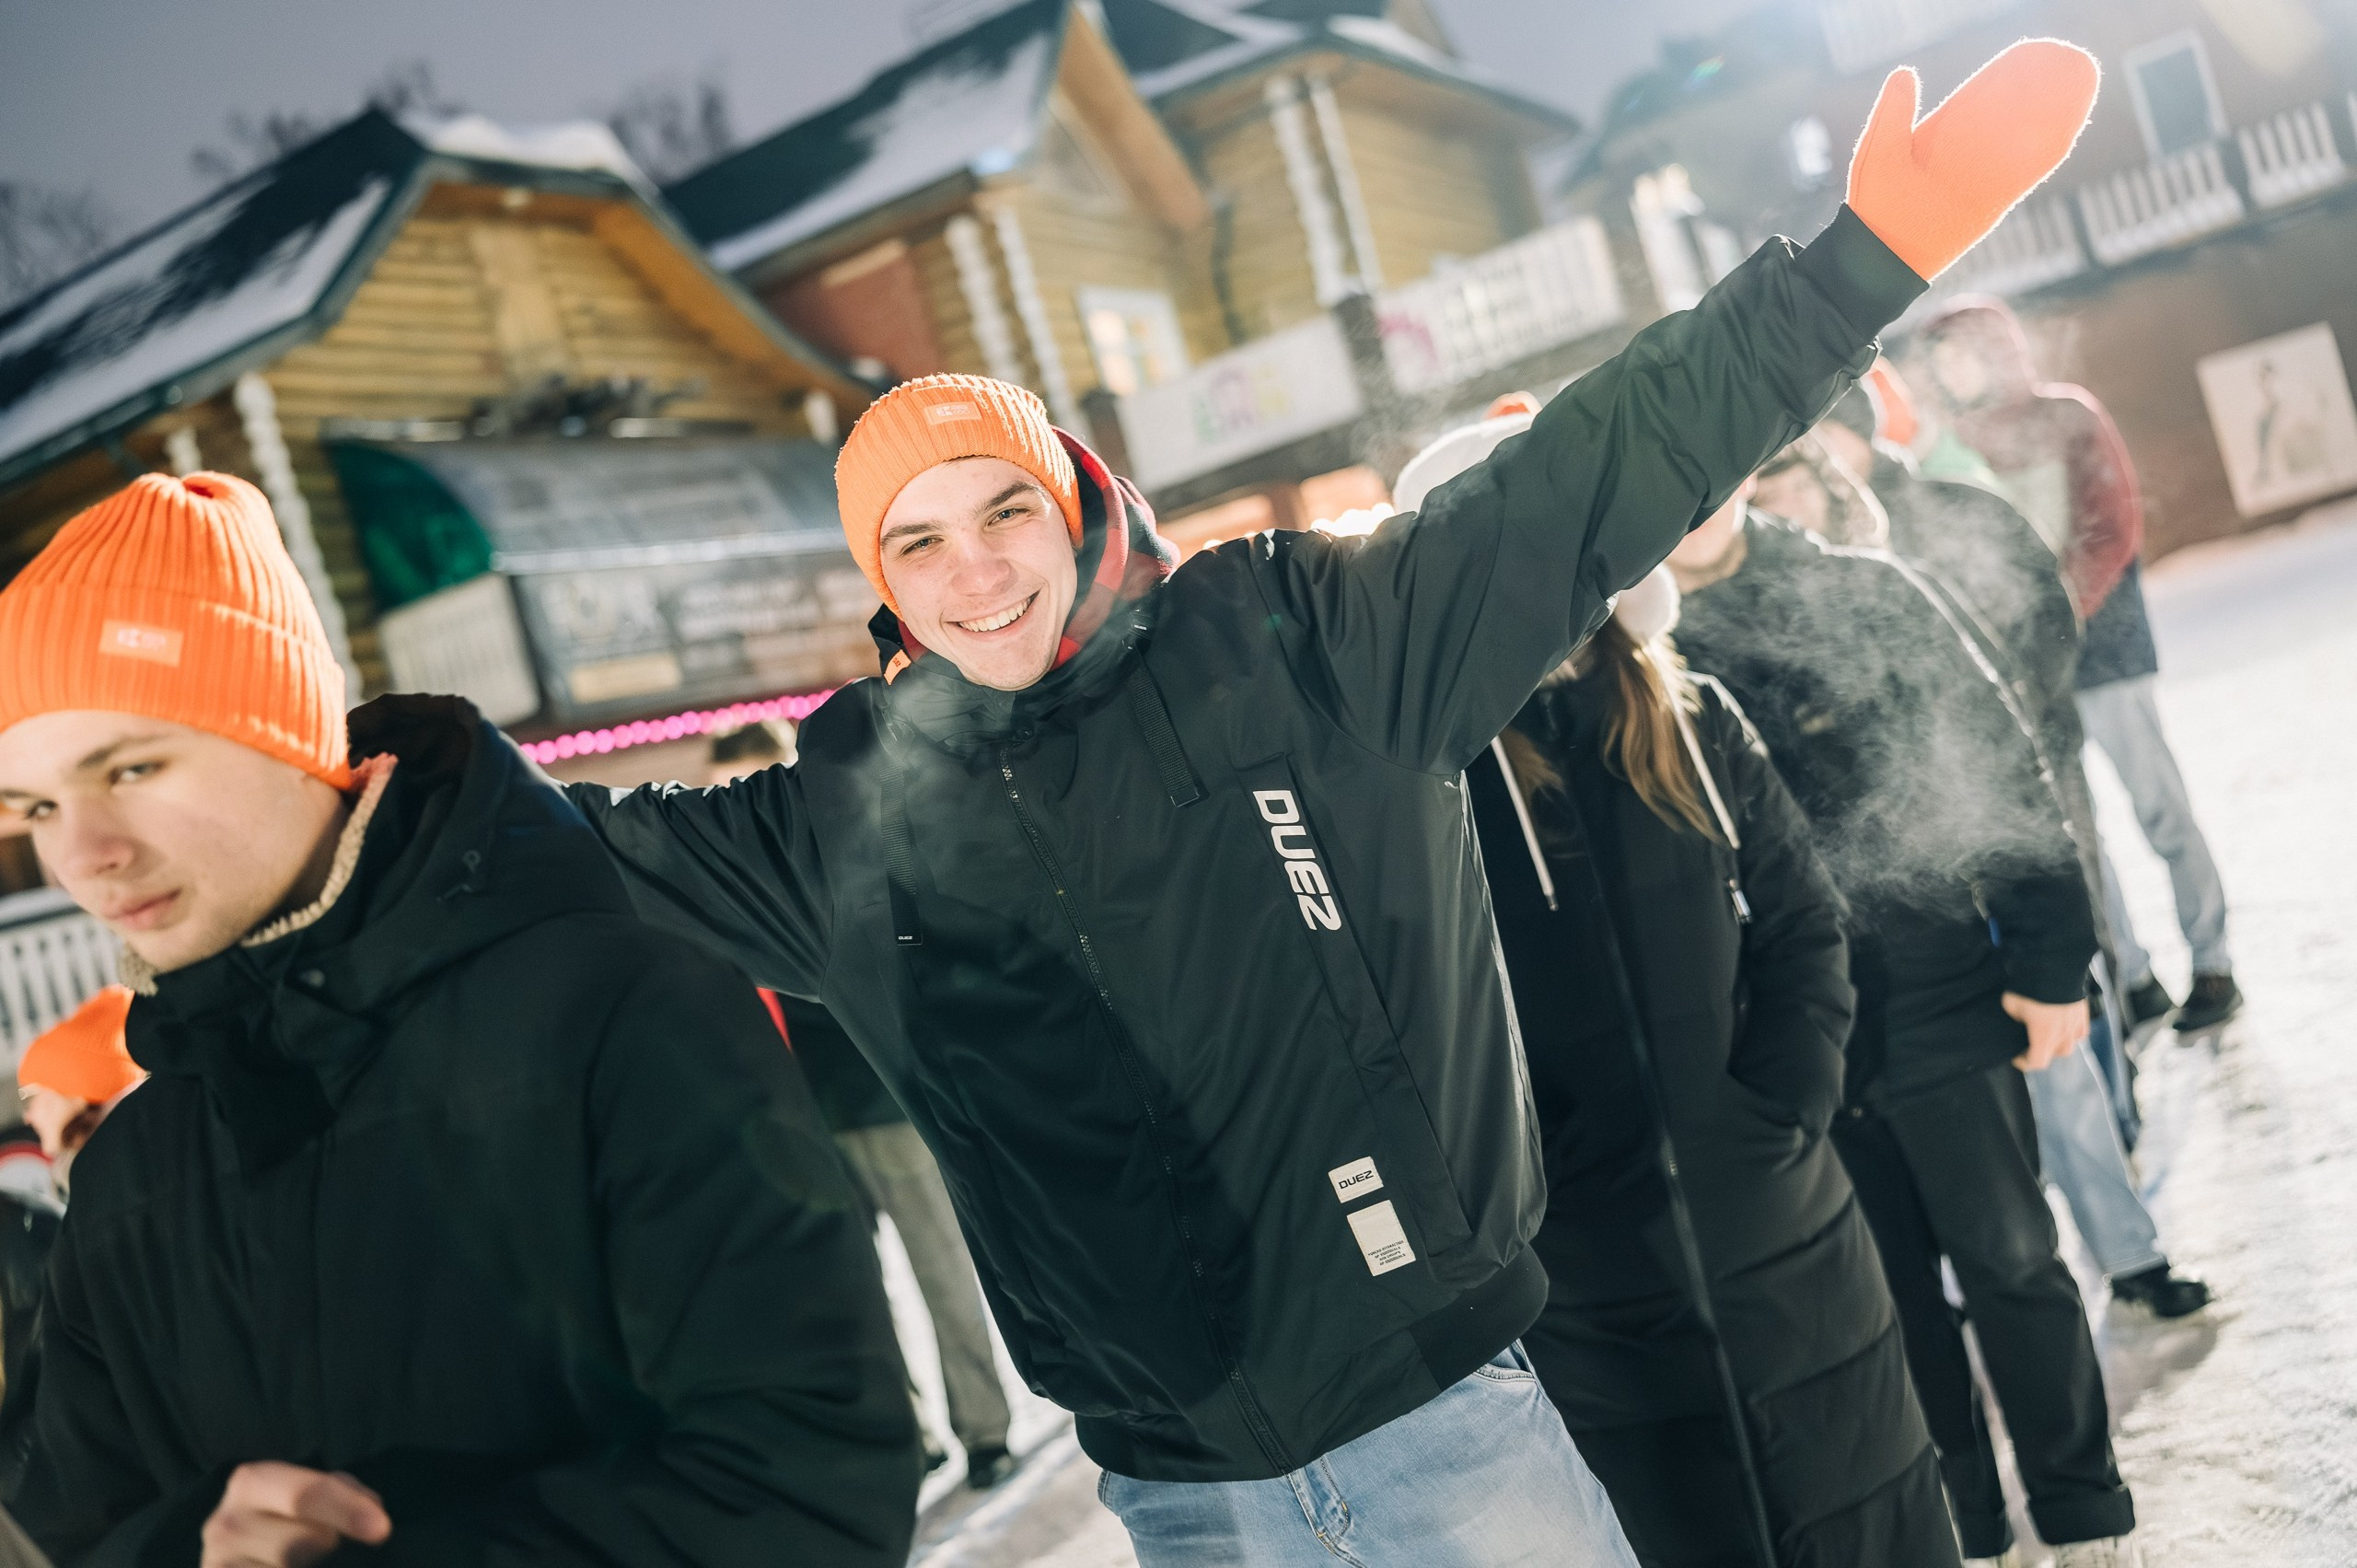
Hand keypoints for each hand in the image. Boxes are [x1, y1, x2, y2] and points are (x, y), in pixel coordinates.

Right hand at [201, 1462, 389, 1567]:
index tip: (381, 1530)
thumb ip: (345, 1494)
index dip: (346, 1511)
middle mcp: (226, 1523)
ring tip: (313, 1561)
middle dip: (330, 1547)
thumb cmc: (285, 1512)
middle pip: (301, 1544)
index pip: (306, 1495)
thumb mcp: (312, 1490)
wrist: (237, 1536)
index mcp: (252, 1482)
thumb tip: (373, 1515)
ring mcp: (218, 1562)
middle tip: (333, 1546)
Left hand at [1847, 39, 2100, 278]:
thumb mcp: (1880, 151)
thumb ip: (1894, 111)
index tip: (2015, 59)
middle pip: (2003, 118)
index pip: (1972, 103)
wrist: (1881, 255)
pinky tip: (2065, 128)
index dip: (1994, 82)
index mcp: (1936, 142)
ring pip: (2021, 141)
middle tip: (2052, 63)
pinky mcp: (1993, 202)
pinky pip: (2027, 173)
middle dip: (2027, 94)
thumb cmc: (1875, 205)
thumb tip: (1905, 71)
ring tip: (2070, 83)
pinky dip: (2047, 151)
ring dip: (2045, 116)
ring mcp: (1981, 180)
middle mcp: (1963, 159)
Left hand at [2004, 992, 2088, 1072]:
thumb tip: (2020, 1020)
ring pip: (2069, 1044)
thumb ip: (2015, 1019)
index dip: (2025, 1062)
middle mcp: (2064, 1034)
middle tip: (2030, 1043)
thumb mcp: (2011, 1004)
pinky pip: (2079, 1031)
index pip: (2038, 1062)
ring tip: (2047, 1034)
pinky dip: (2071, 1032)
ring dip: (2058, 1043)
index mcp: (2044, 1036)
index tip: (2016, 1056)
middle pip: (2054, 1054)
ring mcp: (2076, 1024)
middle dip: (2042, 1052)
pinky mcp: (2083, 1013)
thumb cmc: (2030, 986)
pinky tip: (2062, 1024)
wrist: (2056, 966)